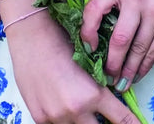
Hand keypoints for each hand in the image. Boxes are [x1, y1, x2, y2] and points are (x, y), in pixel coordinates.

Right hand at [5, 9, 138, 123]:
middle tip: (106, 115)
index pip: (121, 119)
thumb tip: (110, 97)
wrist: (32, 38)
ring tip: (82, 106)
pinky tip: (62, 105)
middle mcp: (76, 110)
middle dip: (104, 123)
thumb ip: (98, 87)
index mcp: (93, 94)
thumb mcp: (89, 64)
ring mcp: (56, 117)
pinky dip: (64, 119)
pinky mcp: (40, 119)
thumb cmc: (63, 42)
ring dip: (84, 121)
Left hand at [80, 0, 153, 89]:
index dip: (87, 31)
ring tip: (121, 83)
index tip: (89, 49)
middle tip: (107, 77)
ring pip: (137, 49)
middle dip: (112, 63)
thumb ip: (116, 10)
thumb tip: (97, 46)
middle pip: (119, 38)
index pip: (95, 7)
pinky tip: (137, 76)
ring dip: (128, 71)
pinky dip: (143, 68)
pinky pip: (153, 52)